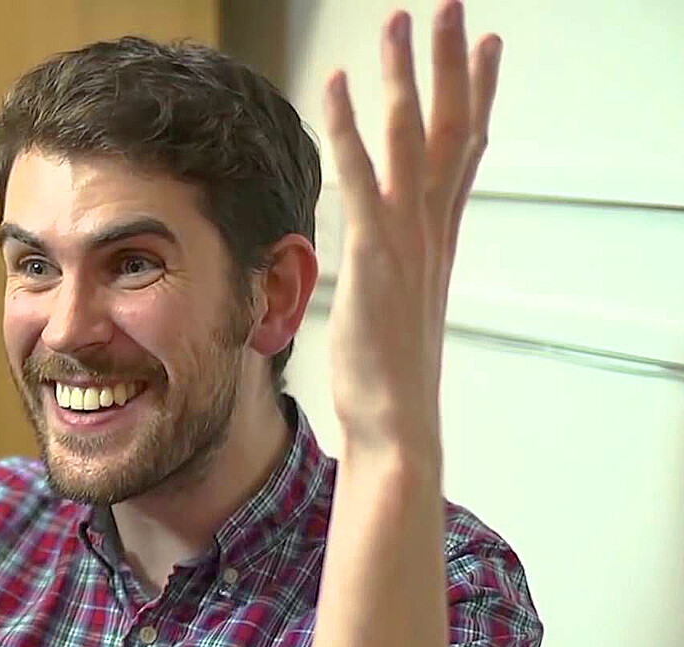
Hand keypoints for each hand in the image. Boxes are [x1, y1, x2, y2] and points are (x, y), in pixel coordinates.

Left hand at [322, 1, 500, 453]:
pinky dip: (351, 127)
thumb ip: (397, 266)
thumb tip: (382, 252)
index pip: (464, 152)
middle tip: (454, 9)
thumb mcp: (398, 306)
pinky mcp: (375, 257)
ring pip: (414, 139)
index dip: (476, 96)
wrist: (397, 425)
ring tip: (403, 19)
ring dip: (407, 74)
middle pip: (451, 129)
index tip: (485, 49)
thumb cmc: (390, 375)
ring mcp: (408, 241)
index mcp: (439, 240)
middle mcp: (432, 231)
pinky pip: (363, 178)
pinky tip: (341, 84)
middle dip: (452, 65)